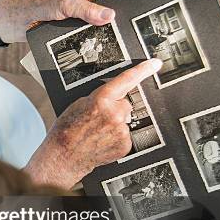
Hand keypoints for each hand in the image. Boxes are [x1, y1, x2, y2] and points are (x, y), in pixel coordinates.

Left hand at [0, 0, 114, 42]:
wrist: (18, 20)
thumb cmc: (37, 3)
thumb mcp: (65, 4)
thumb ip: (87, 9)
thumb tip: (109, 16)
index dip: (111, 9)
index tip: (110, 21)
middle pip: (105, 13)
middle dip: (102, 24)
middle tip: (97, 32)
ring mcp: (82, 12)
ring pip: (96, 27)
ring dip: (91, 35)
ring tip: (86, 39)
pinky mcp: (74, 26)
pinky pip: (85, 35)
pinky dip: (83, 41)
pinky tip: (81, 45)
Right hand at [24, 59, 162, 189]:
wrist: (64, 155)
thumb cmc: (67, 131)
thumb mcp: (78, 105)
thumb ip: (100, 98)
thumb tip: (115, 97)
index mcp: (101, 100)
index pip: (126, 80)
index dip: (143, 70)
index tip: (155, 64)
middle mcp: (114, 115)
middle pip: (125, 104)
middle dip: (115, 109)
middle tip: (98, 119)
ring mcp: (121, 131)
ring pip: (125, 120)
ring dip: (115, 124)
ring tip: (97, 133)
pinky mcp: (125, 144)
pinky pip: (125, 135)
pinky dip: (116, 137)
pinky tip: (102, 141)